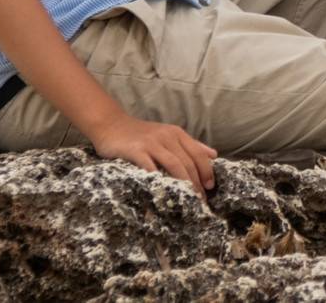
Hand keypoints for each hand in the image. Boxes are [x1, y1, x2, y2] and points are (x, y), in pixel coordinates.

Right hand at [90, 114, 217, 196]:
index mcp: (177, 134)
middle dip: (196, 183)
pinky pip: (150, 167)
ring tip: (188, 200)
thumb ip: (190, 145)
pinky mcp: (136, 150)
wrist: (112, 124)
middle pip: (188, 162)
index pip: (198, 154)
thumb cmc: (141, 134)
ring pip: (175, 164)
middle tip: (200, 201)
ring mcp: (152, 143)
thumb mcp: (169, 135)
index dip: (207, 171)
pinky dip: (159, 180)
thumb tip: (213, 155)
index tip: (210, 188)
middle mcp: (167, 137)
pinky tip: (163, 193)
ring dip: (184, 184)